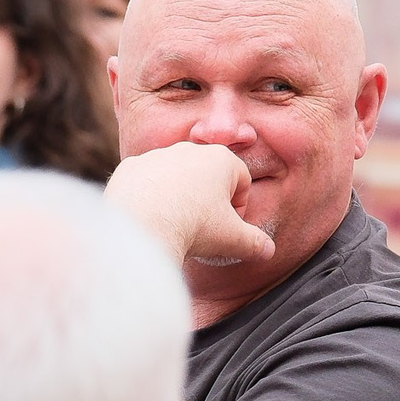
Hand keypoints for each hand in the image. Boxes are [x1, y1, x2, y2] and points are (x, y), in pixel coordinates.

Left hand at [104, 143, 275, 268]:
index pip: (242, 180)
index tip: (229, 227)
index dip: (239, 206)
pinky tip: (150, 218)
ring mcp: (156, 156)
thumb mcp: (233, 240)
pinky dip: (149, 197)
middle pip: (208, 175)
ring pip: (175, 176)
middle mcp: (188, 150)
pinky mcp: (130, 168)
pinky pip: (145, 181)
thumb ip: (255, 243)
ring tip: (174, 224)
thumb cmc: (193, 227)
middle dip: (208, 198)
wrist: (142, 226)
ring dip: (178, 196)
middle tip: (203, 227)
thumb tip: (269, 251)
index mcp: (221, 160)